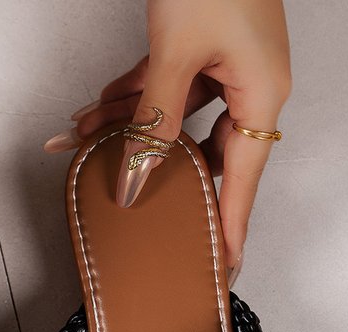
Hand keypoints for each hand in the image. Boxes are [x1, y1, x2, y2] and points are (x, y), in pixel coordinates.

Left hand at [44, 0, 290, 276]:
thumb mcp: (175, 56)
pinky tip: (96, 111)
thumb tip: (134, 179)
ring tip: (84, 144)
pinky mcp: (203, 52)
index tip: (222, 264)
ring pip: (173, 118)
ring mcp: (227, 69)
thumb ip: (154, 121)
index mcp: (262, 96)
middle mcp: (250, 89)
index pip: (243, 181)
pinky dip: (132, 97)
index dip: (228, 226)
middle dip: (155, 170)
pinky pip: (165, 88)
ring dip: (128, 129)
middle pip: (203, 152)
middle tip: (132, 206)